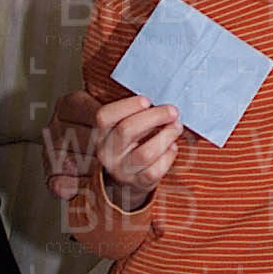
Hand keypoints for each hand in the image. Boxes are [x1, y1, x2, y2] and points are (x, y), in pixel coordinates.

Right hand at [44, 89, 181, 204]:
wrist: (119, 176)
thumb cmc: (120, 137)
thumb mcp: (108, 118)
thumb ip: (116, 105)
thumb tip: (146, 90)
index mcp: (96, 131)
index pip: (103, 117)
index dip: (128, 106)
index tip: (147, 100)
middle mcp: (103, 151)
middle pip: (127, 130)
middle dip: (155, 117)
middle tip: (172, 110)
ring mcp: (119, 169)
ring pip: (145, 152)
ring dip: (166, 136)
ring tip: (176, 126)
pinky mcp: (136, 183)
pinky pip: (155, 171)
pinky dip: (168, 156)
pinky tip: (172, 147)